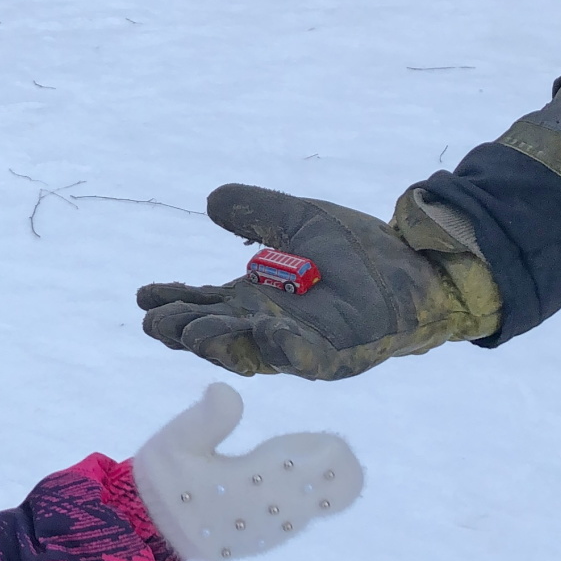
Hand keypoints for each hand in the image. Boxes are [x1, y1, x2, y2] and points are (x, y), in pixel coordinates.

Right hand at [132, 382, 361, 560]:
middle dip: (330, 471)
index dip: (323, 456)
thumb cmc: (162, 479)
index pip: (300, 471)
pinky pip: (294, 523)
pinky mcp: (258, 542)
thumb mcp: (174, 441)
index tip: (330, 441)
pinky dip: (304, 502)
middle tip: (327, 446)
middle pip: (317, 495)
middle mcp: (262, 514)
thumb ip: (206, 418)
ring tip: (313, 459)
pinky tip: (297, 484)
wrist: (145, 531)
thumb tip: (228, 391)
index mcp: (244, 485)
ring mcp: (263, 532)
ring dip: (320, 487)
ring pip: (309, 512)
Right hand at [137, 183, 501, 381]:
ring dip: (221, 345)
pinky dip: (283, 349)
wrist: (418, 264)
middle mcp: (269, 330)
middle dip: (186, 332)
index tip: (143, 295)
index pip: (204, 306)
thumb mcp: (298, 221)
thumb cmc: (359, 250)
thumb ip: (257, 212)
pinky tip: (263, 332)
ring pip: (251, 355)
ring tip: (194, 330)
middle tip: (157, 322)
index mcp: (255, 302)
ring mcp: (301, 347)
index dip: (173, 303)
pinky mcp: (338, 355)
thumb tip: (211, 201)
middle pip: (217, 338)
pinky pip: (306, 359)